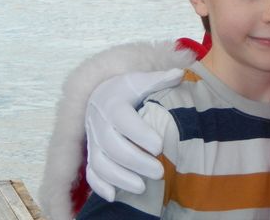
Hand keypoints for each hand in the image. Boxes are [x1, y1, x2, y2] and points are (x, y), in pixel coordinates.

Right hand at [85, 68, 183, 200]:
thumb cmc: (126, 89)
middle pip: (113, 147)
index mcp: (113, 104)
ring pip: (101, 164)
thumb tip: (179, 73)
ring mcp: (92, 141)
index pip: (124, 121)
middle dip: (136, 162)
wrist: (98, 95)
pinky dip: (100, 186)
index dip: (140, 135)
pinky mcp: (90, 154)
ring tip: (143, 187)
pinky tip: (115, 196)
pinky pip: (90, 173)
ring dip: (120, 178)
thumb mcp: (141, 80)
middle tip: (159, 172)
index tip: (160, 146)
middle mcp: (99, 124)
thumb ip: (160, 79)